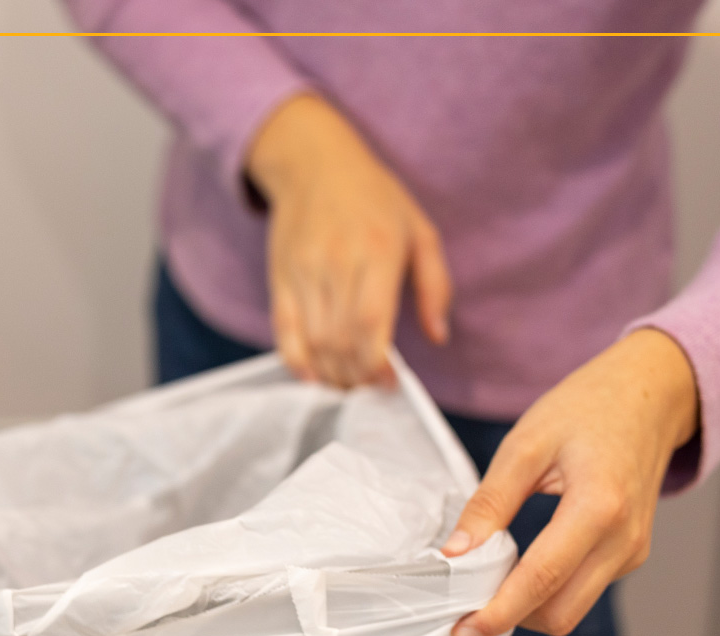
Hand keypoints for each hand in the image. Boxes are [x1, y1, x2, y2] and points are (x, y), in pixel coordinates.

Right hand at [246, 94, 451, 387]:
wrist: (313, 163)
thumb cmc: (374, 197)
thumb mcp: (420, 230)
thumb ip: (436, 285)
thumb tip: (439, 335)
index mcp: (378, 251)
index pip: (370, 322)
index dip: (376, 363)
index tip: (388, 382)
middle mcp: (337, 262)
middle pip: (340, 340)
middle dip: (355, 377)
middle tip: (368, 388)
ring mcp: (304, 271)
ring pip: (313, 341)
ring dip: (330, 375)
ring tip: (347, 384)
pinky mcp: (280, 278)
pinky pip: (283, 331)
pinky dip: (296, 361)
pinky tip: (313, 375)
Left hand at [444, 328, 699, 635]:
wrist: (648, 395)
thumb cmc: (589, 408)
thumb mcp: (525, 445)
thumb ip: (489, 504)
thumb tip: (456, 554)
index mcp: (599, 507)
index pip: (542, 580)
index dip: (497, 612)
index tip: (462, 628)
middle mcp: (624, 539)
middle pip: (561, 613)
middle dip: (510, 617)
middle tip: (464, 606)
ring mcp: (632, 550)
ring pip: (572, 607)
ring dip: (527, 606)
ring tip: (486, 581)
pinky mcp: (630, 553)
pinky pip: (584, 589)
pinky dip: (547, 589)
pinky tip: (518, 566)